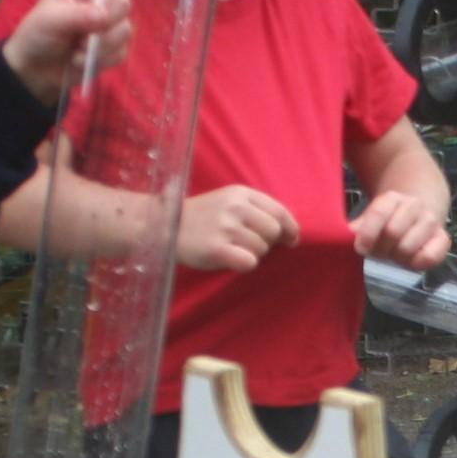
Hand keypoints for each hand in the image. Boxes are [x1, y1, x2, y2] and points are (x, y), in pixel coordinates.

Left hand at [0, 0, 133, 105]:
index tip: (98, 10)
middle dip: (107, 24)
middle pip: (123, 3)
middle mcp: (97, 2)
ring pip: (125, 31)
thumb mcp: (50, 20)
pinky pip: (122, 52)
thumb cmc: (37, 35)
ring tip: (77, 52)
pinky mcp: (112, 49)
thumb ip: (77, 14)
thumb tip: (104, 15)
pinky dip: (104, 60)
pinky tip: (81, 62)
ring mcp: (107, 26)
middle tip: (84, 37)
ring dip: (102, 47)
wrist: (34, 69)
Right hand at [179, 185, 298, 272]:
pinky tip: (231, 259)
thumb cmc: (202, 218)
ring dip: (252, 254)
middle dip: (267, 242)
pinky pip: (249, 262)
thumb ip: (255, 210)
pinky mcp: (217, 248)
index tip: (291, 240)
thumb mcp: (228, 202)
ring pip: (261, 249)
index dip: (290, 228)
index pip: (279, 211)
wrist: (164, 226)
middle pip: (273, 231)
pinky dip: (244, 264)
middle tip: (248, 244)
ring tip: (231, 248)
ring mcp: (225, 227)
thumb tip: (290, 233)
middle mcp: (234, 207)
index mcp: (240, 193)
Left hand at [351, 190, 450, 271]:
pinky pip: (430, 257)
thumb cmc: (389, 221)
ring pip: (408, 247)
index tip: (360, 248)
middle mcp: (414, 206)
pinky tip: (411, 260)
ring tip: (396, 254)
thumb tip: (341, 237)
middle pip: (393, 232)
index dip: (368, 233)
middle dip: (383, 248)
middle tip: (381, 251)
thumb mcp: (372, 220)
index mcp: (392, 198)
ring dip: (398, 257)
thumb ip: (359, 228)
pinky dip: (417, 263)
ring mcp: (430, 221)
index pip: (379, 213)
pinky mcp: (443, 239)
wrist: (421, 212)